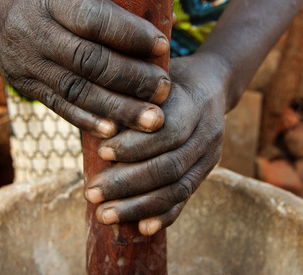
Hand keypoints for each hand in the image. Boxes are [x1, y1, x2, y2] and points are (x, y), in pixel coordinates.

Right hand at [0, 0, 171, 136]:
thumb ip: (108, 1)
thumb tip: (163, 24)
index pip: (94, 19)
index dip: (130, 35)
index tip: (162, 46)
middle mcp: (33, 30)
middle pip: (88, 60)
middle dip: (131, 79)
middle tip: (163, 90)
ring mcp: (25, 61)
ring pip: (76, 90)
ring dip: (118, 108)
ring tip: (152, 120)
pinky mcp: (23, 84)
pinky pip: (59, 106)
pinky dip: (88, 120)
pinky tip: (114, 130)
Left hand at [84, 54, 232, 234]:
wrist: (210, 86)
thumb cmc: (168, 80)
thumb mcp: (152, 74)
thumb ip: (131, 93)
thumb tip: (95, 120)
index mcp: (194, 104)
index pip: (167, 131)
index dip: (135, 146)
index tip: (102, 153)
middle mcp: (208, 133)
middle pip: (170, 166)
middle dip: (128, 183)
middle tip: (92, 192)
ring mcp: (210, 156)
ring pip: (178, 188)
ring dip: (139, 206)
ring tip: (105, 214)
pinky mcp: (206, 172)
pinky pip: (186, 198)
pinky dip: (164, 215)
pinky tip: (142, 228)